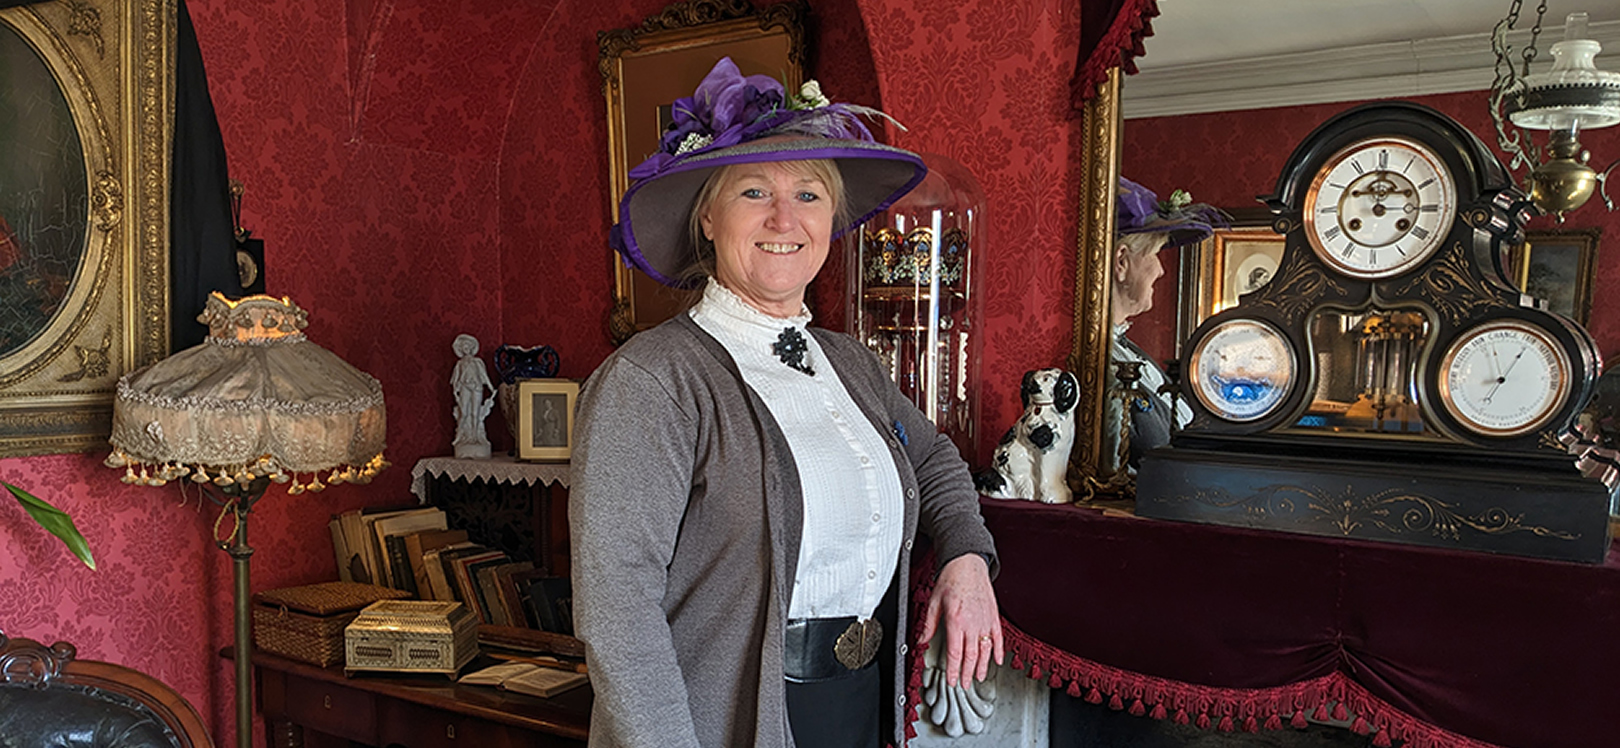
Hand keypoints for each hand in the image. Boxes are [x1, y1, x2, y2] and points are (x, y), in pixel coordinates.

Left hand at [919, 553, 1001, 687]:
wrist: (968, 563)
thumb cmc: (951, 579)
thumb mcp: (934, 601)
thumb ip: (929, 624)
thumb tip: (921, 640)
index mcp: (956, 621)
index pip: (955, 653)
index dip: (954, 670)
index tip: (952, 680)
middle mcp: (972, 623)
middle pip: (971, 656)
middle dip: (967, 673)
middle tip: (964, 684)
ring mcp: (985, 621)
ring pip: (985, 650)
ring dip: (981, 666)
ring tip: (977, 677)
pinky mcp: (993, 616)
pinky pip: (998, 638)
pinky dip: (998, 651)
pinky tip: (996, 660)